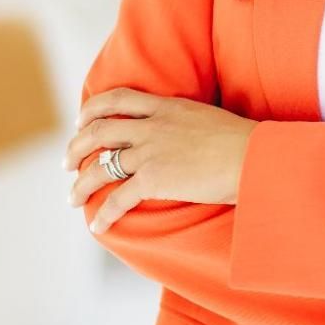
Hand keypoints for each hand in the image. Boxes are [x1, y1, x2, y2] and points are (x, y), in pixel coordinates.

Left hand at [64, 88, 258, 235]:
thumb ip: (186, 124)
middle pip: (98, 130)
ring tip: (72, 198)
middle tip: (68, 162)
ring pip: (101, 165)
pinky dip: (104, 214)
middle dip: (76, 147)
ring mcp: (152, 151)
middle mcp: (153, 126)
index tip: (81, 120)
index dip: (93, 109)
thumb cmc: (244, 143)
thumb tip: (183, 138)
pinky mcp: (155, 179)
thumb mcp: (209, 119)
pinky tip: (97, 226)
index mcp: (167, 106)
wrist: (256, 157)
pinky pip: (118, 198)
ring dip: (81, 184)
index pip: (118, 98)